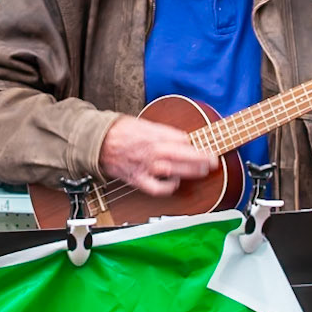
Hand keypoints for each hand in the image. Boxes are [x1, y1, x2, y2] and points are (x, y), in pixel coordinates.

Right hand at [98, 115, 216, 197]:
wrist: (97, 143)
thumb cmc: (118, 131)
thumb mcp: (143, 123)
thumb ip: (162, 131)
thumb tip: (180, 138)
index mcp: (153, 134)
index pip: (181, 138)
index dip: (195, 142)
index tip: (205, 144)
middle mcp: (151, 150)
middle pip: (182, 153)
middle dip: (201, 157)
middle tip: (214, 159)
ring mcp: (145, 166)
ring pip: (174, 169)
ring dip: (192, 170)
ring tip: (204, 170)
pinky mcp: (138, 179)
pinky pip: (157, 188)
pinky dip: (168, 187)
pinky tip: (175, 183)